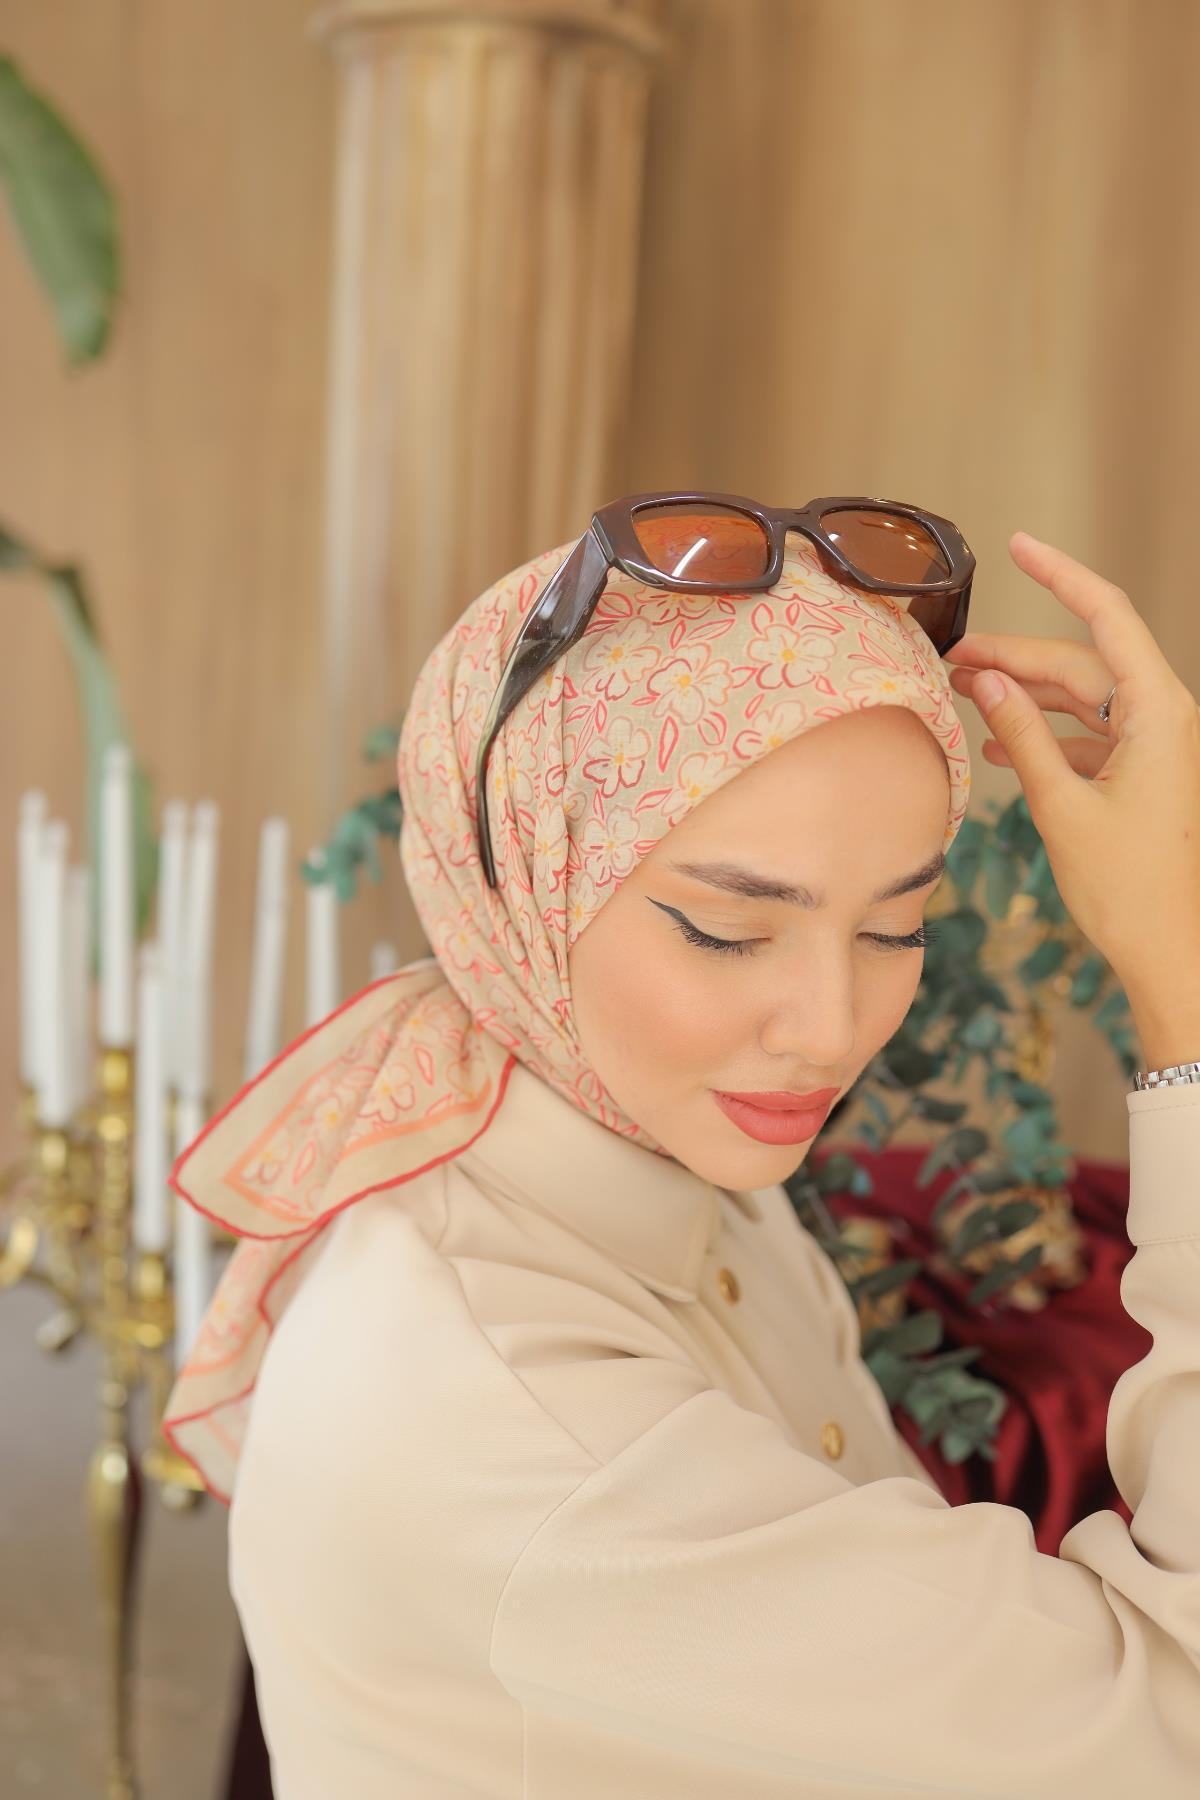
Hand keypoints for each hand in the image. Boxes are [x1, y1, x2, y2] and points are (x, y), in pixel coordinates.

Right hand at [943, 531, 1199, 1010]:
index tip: (1019, 546)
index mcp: (1158, 714)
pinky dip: (1042, 735)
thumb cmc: (1128, 887)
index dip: (1062, 575)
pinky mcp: (1139, 777)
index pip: (1107, 617)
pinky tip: (997, 744)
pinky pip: (1086, 737)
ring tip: (962, 691)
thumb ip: (1025, 738)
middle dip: (1016, 656)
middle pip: (1081, 663)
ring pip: (1080, 699)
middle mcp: (1161, 720)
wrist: (1170, 950)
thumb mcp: (1062, 807)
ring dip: (1023, 695)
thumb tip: (987, 683)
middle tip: (952, 658)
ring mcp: (1152, 748)